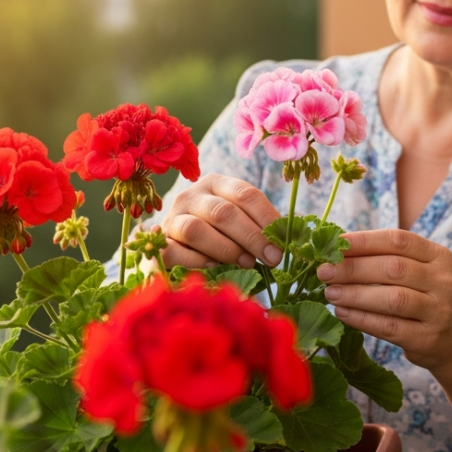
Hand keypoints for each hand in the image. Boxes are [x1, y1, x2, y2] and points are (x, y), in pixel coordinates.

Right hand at [160, 174, 283, 269]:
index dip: (267, 218)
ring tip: (247, 263)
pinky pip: (174, 252)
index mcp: (216, 183)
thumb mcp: (241, 221)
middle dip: (252, 237)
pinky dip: (196, 261)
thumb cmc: (220, 232)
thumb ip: (262, 225)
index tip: (282, 243)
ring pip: (196, 230)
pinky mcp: (159, 242)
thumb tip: (292, 232)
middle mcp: (191, 195)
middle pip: (223, 212)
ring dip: (226, 249)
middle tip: (272, 258)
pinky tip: (214, 267)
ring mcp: (171, 218)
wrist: (178, 245)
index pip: (245, 194)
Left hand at [317, 229, 451, 374]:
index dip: (364, 241)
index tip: (335, 244)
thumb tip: (337, 250)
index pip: (398, 240)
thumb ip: (387, 260)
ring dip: (355, 294)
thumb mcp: (419, 272)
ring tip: (330, 293)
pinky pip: (389, 327)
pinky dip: (362, 319)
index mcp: (438, 255)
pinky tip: (342, 313)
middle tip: (324, 271)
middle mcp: (442, 281)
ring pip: (392, 298)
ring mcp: (437, 311)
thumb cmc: (425, 299)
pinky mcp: (427, 338)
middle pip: (393, 268)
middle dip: (353, 268)